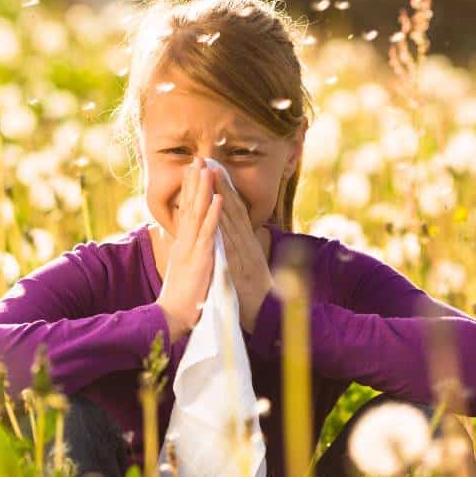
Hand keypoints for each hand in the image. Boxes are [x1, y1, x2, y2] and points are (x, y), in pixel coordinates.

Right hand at [156, 157, 223, 342]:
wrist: (172, 317)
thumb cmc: (181, 297)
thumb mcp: (184, 269)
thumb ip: (187, 253)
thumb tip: (189, 243)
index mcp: (183, 244)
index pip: (186, 211)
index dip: (190, 190)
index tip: (192, 170)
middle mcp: (185, 242)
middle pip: (189, 206)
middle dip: (194, 182)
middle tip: (197, 158)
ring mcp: (191, 249)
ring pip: (198, 214)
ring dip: (203, 190)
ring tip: (207, 169)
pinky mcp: (200, 258)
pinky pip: (208, 233)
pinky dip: (213, 214)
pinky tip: (218, 198)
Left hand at [208, 165, 275, 333]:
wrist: (266, 314)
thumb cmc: (253, 292)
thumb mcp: (245, 264)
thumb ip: (240, 247)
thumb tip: (234, 234)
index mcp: (245, 241)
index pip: (233, 210)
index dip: (223, 189)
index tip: (213, 169)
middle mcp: (246, 242)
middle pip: (232, 208)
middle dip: (221, 184)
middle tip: (209, 161)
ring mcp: (245, 252)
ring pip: (232, 220)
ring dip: (222, 196)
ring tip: (212, 176)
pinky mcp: (241, 265)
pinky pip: (231, 243)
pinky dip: (225, 226)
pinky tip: (218, 211)